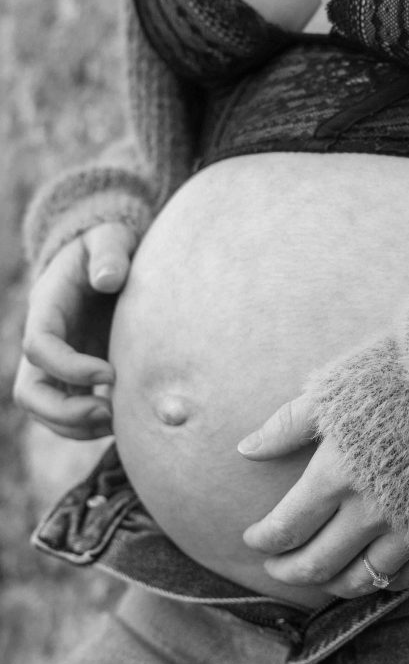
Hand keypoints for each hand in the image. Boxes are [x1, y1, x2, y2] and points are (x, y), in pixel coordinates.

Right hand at [14, 222, 135, 439]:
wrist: (106, 258)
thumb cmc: (108, 246)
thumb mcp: (110, 237)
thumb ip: (109, 253)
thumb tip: (109, 279)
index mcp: (47, 307)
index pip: (39, 347)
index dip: (69, 367)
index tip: (110, 373)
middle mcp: (45, 340)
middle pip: (29, 391)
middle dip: (63, 412)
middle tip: (109, 413)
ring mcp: (57, 362)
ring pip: (45, 410)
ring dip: (77, 427)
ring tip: (119, 422)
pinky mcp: (75, 376)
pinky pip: (69, 413)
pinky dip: (90, 426)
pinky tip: (124, 422)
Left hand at [238, 396, 408, 598]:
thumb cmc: (401, 378)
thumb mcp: (337, 389)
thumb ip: (288, 424)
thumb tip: (246, 449)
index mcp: (337, 474)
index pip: (286, 527)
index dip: (263, 538)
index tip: (251, 537)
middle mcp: (369, 512)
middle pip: (316, 563)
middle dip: (288, 570)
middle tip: (274, 567)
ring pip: (358, 580)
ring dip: (330, 584)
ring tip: (318, 575)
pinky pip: (404, 581)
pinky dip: (379, 584)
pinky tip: (368, 573)